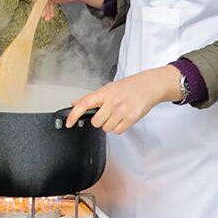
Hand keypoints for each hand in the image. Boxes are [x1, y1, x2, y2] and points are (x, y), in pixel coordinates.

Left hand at [65, 65, 182, 132]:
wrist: (148, 86)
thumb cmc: (128, 86)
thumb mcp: (108, 88)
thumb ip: (92, 98)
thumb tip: (76, 104)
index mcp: (104, 93)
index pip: (84, 104)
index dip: (73, 114)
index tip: (69, 123)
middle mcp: (112, 102)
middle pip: (96, 122)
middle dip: (99, 120)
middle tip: (106, 113)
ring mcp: (122, 111)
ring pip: (106, 128)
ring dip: (110, 124)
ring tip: (117, 113)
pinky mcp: (131, 119)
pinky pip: (118, 131)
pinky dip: (119, 127)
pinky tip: (123, 118)